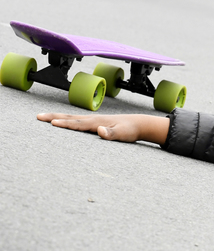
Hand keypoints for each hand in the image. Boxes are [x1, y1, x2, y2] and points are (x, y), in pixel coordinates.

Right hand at [37, 112, 169, 144]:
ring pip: (72, 117)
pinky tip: (61, 122)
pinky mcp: (94, 122)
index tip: (52, 123)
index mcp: (97, 122)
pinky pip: (76, 121)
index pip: (78, 123)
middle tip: (38, 116)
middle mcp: (93, 119)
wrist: (139, 124)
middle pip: (70, 117)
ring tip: (43, 117)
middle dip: (54, 117)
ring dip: (57, 116)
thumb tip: (100, 130)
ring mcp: (93, 120)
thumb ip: (112, 133)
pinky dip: (66, 120)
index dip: (65, 124)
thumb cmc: (131, 130)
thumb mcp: (123, 134)